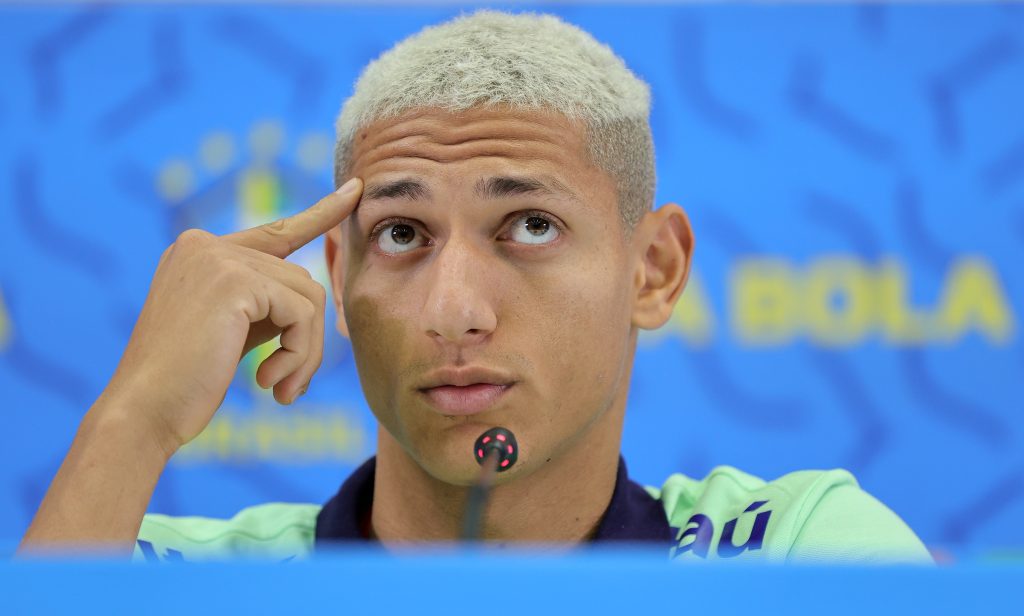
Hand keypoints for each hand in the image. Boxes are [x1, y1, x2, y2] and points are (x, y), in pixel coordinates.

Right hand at [103, 178, 362, 456]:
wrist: (143, 411)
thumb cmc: (184, 384)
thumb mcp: (229, 331)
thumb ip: (265, 303)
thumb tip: (316, 294)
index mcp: (199, 252)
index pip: (276, 231)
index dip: (320, 214)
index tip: (354, 192)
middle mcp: (206, 244)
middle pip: (300, 279)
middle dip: (306, 337)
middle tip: (290, 385)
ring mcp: (219, 257)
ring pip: (309, 296)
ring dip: (305, 351)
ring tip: (279, 389)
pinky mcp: (235, 280)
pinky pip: (302, 313)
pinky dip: (298, 353)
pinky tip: (268, 382)